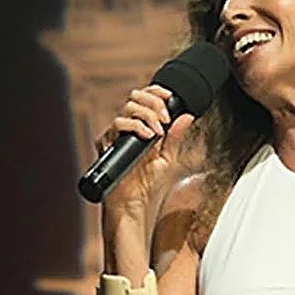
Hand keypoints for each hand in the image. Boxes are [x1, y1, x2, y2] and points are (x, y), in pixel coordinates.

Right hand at [95, 84, 195, 217]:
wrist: (132, 202)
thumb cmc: (145, 183)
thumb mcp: (167, 157)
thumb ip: (175, 136)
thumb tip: (187, 116)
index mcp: (141, 127)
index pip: (144, 98)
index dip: (156, 92)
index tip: (169, 97)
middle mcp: (127, 128)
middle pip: (135, 98)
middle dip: (153, 103)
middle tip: (165, 119)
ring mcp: (116, 134)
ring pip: (128, 108)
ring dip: (147, 115)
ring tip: (158, 132)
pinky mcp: (108, 143)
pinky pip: (118, 125)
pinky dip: (135, 126)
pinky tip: (147, 136)